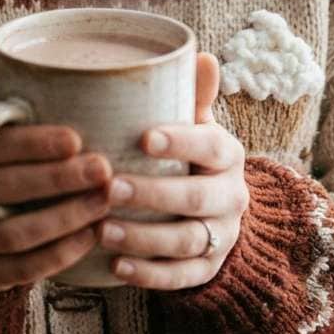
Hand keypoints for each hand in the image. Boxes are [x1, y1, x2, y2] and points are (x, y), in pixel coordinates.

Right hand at [0, 65, 111, 290]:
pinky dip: (60, 255)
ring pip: (15, 234)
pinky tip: (91, 236)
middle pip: (6, 190)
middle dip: (60, 180)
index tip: (76, 138)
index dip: (34, 144)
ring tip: (105, 201)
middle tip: (104, 170)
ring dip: (66, 218)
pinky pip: (21, 270)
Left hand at [97, 52, 247, 290]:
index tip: (143, 138)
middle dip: (152, 194)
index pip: (210, 146)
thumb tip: (203, 55)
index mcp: (227, 155)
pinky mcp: (208, 268)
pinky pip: (181, 278)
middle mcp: (231, 196)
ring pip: (186, 241)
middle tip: (108, 187)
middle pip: (195, 198)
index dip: (180, 142)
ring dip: (143, 238)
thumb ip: (194, 97)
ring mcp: (221, 236)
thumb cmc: (193, 157)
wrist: (217, 212)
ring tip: (102, 230)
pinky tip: (116, 267)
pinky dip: (149, 275)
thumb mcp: (197, 126)